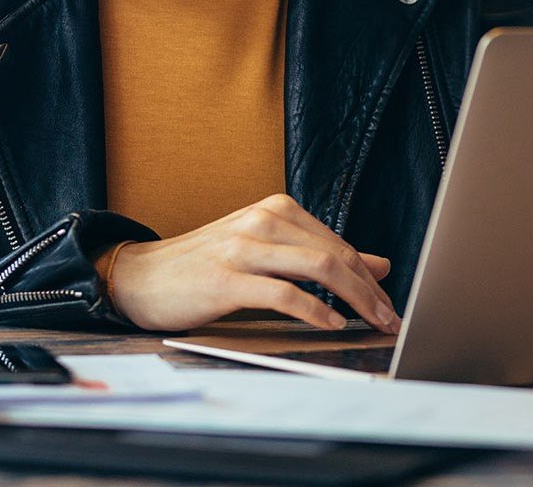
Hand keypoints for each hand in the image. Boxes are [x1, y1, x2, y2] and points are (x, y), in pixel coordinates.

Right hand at [107, 193, 400, 332]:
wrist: (142, 275)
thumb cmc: (205, 265)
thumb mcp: (265, 250)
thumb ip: (317, 254)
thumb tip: (377, 264)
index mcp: (274, 209)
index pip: (337, 243)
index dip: (369, 277)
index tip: (389, 304)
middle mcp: (262, 219)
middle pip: (334, 254)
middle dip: (370, 291)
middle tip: (390, 320)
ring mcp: (243, 247)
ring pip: (317, 267)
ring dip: (354, 299)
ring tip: (371, 323)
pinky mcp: (226, 279)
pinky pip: (283, 293)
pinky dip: (314, 310)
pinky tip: (331, 324)